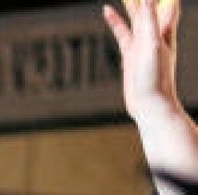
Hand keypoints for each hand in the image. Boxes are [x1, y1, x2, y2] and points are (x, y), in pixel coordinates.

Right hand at [104, 0, 181, 121]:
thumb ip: (150, 23)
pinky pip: (122, 32)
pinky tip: (107, 12)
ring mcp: (141, 44)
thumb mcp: (153, 47)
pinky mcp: (130, 53)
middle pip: (150, 8)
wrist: (150, 105)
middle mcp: (155, 36)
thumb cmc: (156, 79)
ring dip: (130, 4)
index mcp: (164, 33)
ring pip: (135, 17)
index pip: (167, 5)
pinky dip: (115, 21)